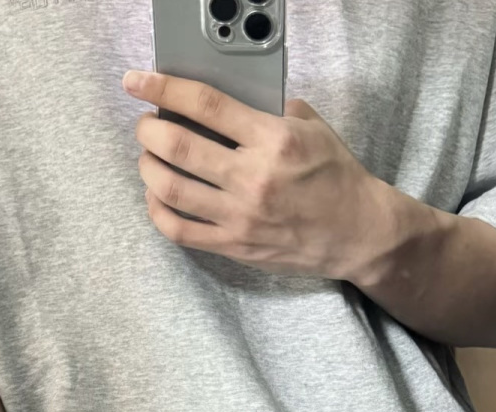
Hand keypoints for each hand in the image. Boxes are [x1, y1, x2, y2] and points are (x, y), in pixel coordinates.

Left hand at [123, 68, 384, 280]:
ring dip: (148, 168)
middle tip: (146, 125)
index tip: (138, 82)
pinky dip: (158, 211)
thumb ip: (271, 111)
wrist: (357, 234)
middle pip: (178, 147)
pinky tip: (157, 196)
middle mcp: (253, 178)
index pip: (206, 105)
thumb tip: (229, 102)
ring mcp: (241, 216)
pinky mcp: (235, 246)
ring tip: (149, 158)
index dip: (163, 90)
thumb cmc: (337, 179)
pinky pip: (180, 231)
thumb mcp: (314, 129)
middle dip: (148, 130)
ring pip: (171, 190)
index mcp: (273, 140)